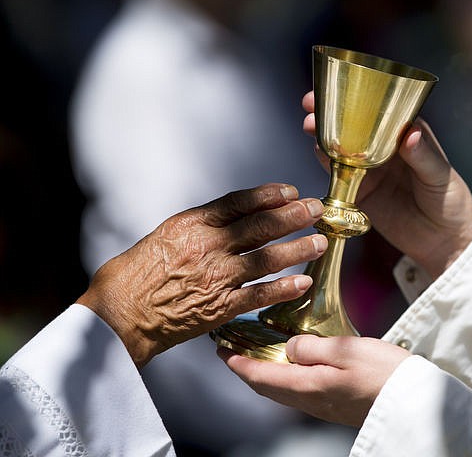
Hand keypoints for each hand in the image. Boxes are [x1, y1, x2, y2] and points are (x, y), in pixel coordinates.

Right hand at [77, 184, 327, 366]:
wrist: (119, 313)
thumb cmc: (137, 273)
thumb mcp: (166, 234)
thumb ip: (202, 226)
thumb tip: (234, 216)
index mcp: (192, 224)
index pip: (239, 202)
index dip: (268, 194)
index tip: (290, 190)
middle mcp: (208, 246)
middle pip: (261, 225)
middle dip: (294, 215)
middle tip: (316, 209)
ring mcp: (216, 276)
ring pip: (267, 258)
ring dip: (297, 248)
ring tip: (319, 241)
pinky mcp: (220, 307)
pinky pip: (260, 294)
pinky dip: (283, 288)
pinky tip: (302, 281)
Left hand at [219, 334, 410, 426]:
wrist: (413, 402)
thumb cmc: (383, 373)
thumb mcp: (345, 350)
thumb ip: (310, 348)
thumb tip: (289, 348)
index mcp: (307, 386)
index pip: (261, 376)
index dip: (238, 364)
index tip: (222, 351)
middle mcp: (310, 400)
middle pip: (267, 387)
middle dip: (246, 370)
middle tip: (232, 353)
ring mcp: (323, 405)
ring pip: (281, 391)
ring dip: (264, 375)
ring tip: (257, 357)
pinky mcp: (336, 405)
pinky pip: (298, 392)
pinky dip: (283, 379)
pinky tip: (291, 367)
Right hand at [303, 92, 471, 278]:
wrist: (443, 242)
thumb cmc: (451, 203)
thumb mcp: (441, 178)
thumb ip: (425, 157)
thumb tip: (411, 134)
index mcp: (408, 135)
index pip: (381, 110)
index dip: (360, 98)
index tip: (341, 88)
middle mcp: (386, 149)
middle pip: (355, 125)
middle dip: (332, 113)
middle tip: (311, 105)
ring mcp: (371, 170)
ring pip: (342, 147)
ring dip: (324, 134)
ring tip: (309, 125)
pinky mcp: (360, 192)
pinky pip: (339, 175)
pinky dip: (326, 163)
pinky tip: (317, 152)